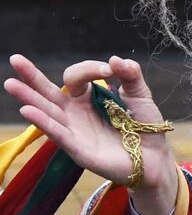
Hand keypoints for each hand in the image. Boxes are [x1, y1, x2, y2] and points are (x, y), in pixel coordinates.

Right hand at [4, 55, 177, 214]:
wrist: (154, 156)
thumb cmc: (144, 124)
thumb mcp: (139, 94)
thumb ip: (130, 74)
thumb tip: (115, 58)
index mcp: (89, 96)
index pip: (77, 76)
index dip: (90, 68)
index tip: (110, 68)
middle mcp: (76, 111)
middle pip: (49, 92)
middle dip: (32, 76)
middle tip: (15, 59)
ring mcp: (74, 129)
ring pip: (47, 111)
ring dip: (29, 98)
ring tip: (11, 83)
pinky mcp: (78, 148)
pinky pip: (58, 132)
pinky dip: (43, 121)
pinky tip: (28, 110)